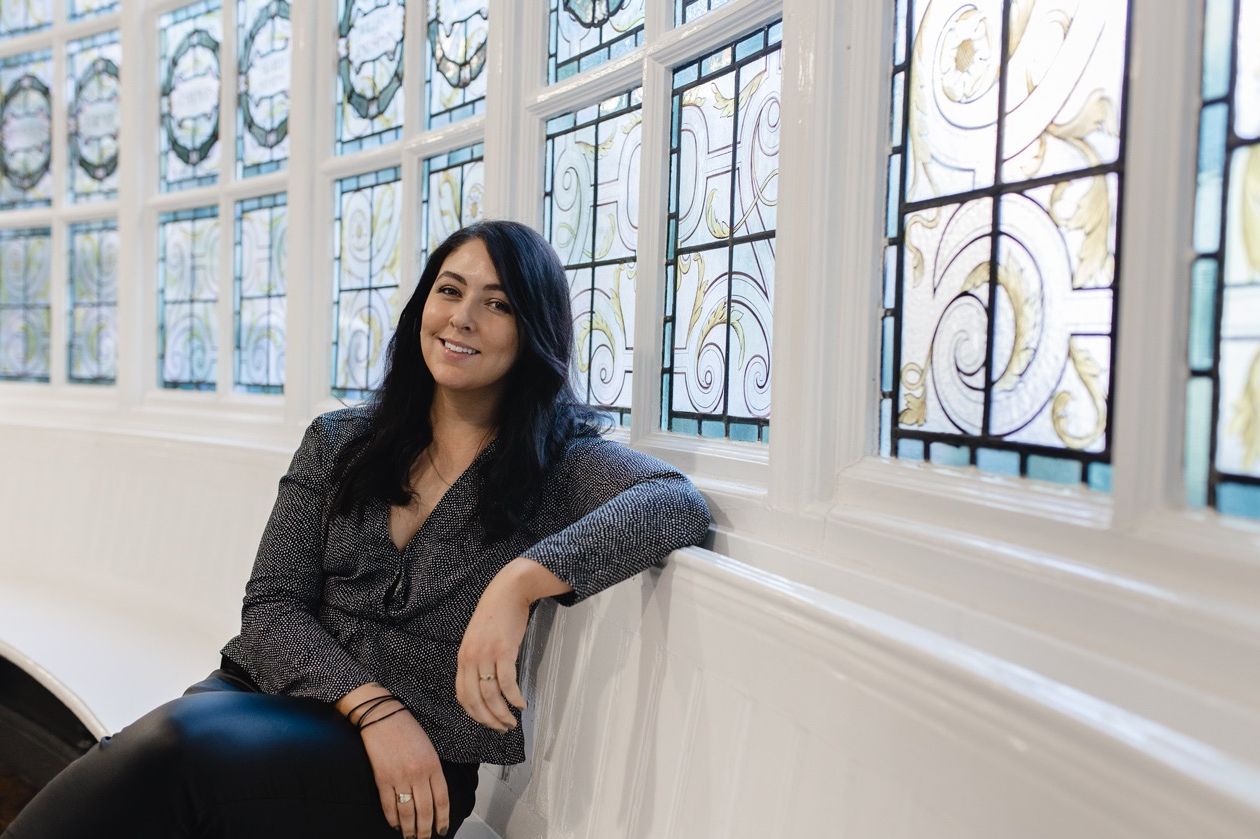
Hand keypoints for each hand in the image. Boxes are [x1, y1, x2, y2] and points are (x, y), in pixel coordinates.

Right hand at [358, 702, 450, 838]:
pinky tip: (395, 825)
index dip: (442, 818)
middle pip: (425, 810)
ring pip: (407, 812)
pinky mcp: (382, 778)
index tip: (442, 830)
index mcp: (433, 765)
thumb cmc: (407, 728)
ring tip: (410, 837)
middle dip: (426, 829)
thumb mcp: (428, 747)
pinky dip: (392, 818)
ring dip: (409, 829)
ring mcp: (399, 777)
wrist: (382, 715)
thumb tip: (434, 797)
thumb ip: (432, 771)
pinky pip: (388, 805)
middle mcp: (418, 773)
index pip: (441, 799)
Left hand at [456, 579, 529, 731]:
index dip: (474, 714)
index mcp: (463, 658)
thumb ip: (476, 660)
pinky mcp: (504, 651)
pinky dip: (514, 697)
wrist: (508, 592)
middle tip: (501, 728)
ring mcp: (486, 655)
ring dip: (502, 713)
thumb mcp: (477, 639)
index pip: (462, 695)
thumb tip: (484, 683)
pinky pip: (508, 682)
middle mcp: (471, 659)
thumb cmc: (495, 615)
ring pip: (491, 695)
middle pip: (476, 700)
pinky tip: (522, 704)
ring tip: (512, 721)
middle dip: (488, 719)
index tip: (487, 722)